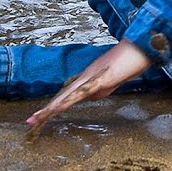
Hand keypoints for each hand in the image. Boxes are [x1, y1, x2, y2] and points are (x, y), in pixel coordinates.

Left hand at [25, 39, 151, 137]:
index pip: (67, 94)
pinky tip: (58, 108)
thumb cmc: (129, 62)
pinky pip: (80, 93)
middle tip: (31, 121)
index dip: (54, 105)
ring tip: (38, 118)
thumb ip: (101, 89)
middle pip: (62, 95)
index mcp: (88, 78)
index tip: (41, 115)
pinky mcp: (99, 80)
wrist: (140, 48)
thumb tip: (90, 98)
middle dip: (46, 110)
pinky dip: (67, 101)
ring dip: (52, 107)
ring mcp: (91, 78)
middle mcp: (85, 77)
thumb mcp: (113, 81)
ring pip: (67, 95)